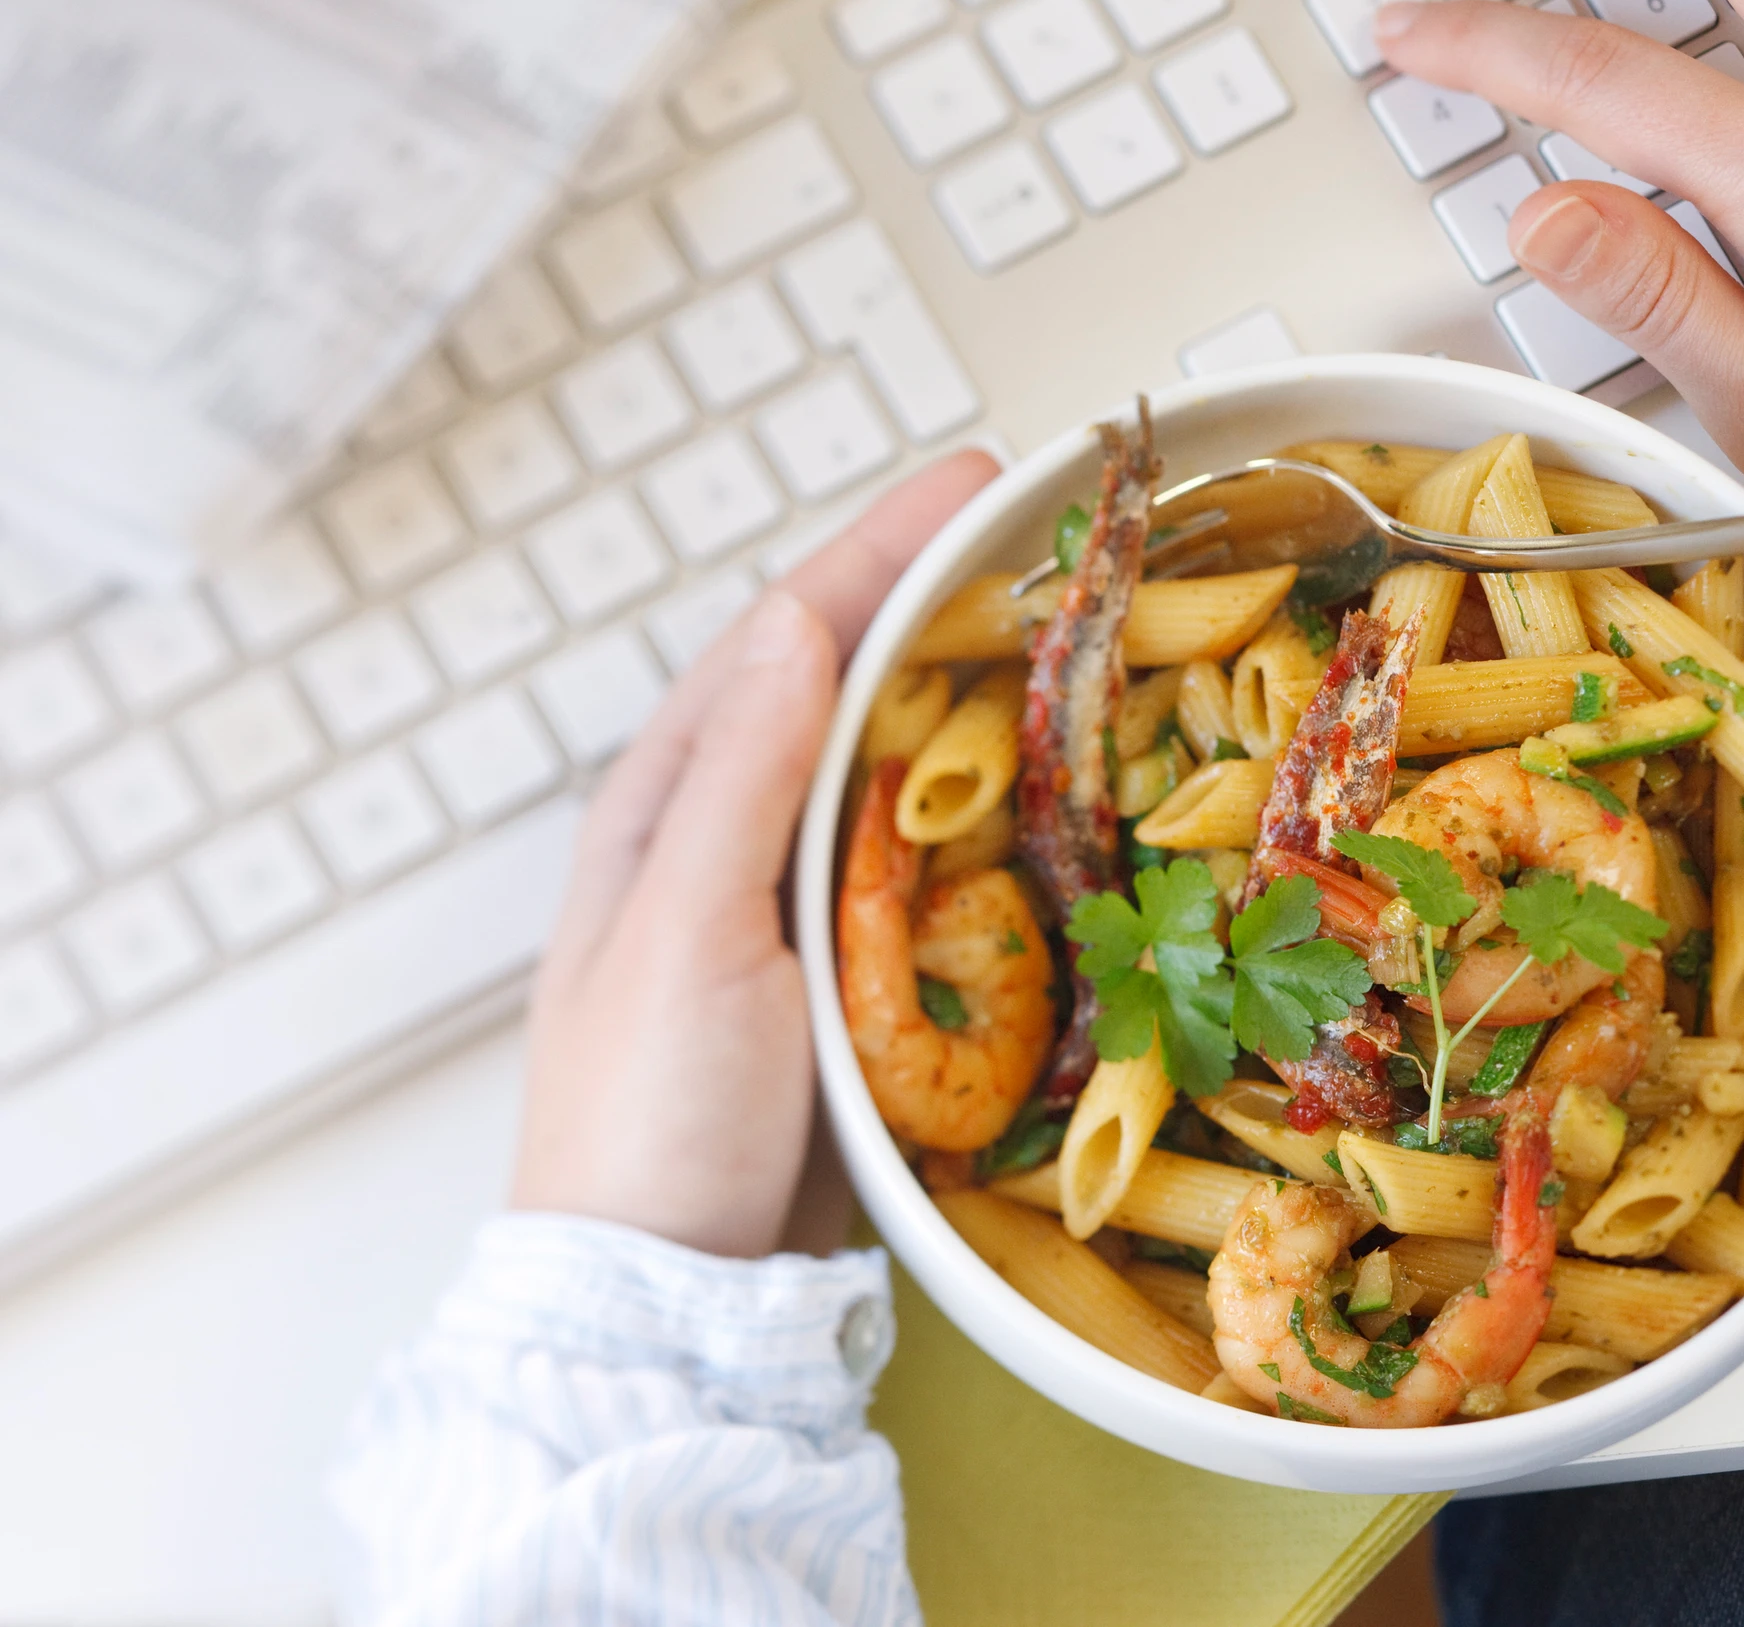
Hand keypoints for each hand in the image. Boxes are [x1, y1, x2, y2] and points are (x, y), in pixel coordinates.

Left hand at [511, 452, 999, 1257]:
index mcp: (669, 804)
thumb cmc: (647, 1112)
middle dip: (940, 600)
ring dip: (973, 691)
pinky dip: (986, 806)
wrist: (669, 1289)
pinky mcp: (851, 971)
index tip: (972, 482)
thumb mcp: (682, 936)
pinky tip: (1046, 786)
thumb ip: (738, 783)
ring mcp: (794, 902)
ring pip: (895, 764)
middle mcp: (731, 834)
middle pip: (847, 683)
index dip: (876, 551)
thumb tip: (798, 625)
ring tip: (1069, 630)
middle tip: (1049, 539)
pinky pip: (927, 858)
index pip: (784, 637)